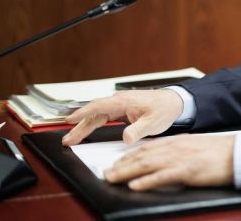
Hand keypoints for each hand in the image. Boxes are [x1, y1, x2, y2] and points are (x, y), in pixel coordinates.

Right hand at [62, 89, 183, 145]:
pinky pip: (103, 116)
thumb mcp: (153, 122)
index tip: (69, 120)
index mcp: (124, 101)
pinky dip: (93, 124)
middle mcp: (119, 101)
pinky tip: (85, 131)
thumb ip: (138, 130)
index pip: (98, 106)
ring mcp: (119, 105)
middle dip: (79, 126)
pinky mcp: (121, 109)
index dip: (83, 113)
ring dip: (84, 126)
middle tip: (67, 139)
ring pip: (97, 115)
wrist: (174, 102)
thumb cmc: (164, 109)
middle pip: (94, 113)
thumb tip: (126, 138)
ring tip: (72, 139)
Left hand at [104, 133, 234, 189]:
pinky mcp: (187, 171)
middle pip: (143, 156)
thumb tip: (168, 160)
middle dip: (122, 165)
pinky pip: (162, 177)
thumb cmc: (221, 152)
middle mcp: (175, 147)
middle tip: (107, 172)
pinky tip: (135, 186)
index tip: (117, 161)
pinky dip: (147, 181)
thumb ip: (181, 151)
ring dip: (127, 172)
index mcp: (178, 141)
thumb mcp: (196, 146)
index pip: (148, 147)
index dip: (130, 155)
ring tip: (112, 178)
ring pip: (147, 165)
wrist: (238, 152)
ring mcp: (180, 159)